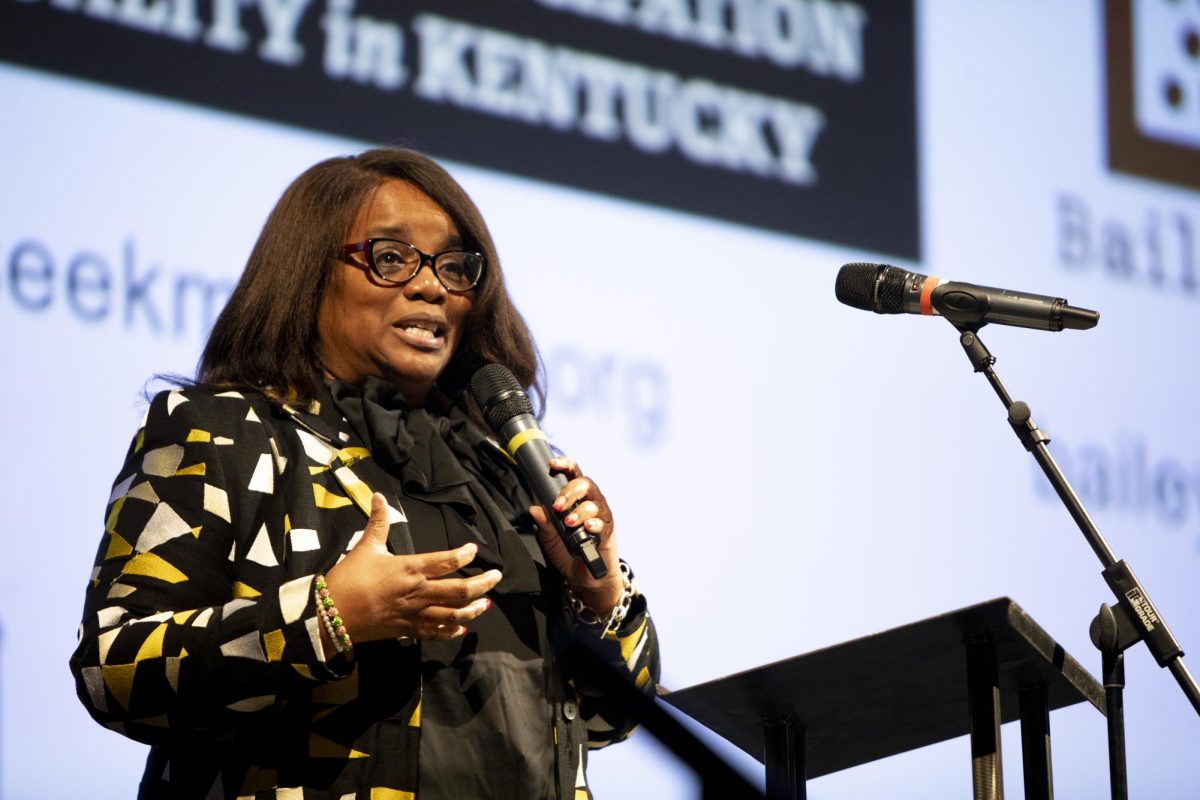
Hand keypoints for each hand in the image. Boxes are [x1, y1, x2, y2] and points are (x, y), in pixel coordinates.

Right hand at [324, 493, 501, 651]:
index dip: (466, 554)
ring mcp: (415, 614)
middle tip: (496, 577)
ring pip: (453, 614)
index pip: (448, 560)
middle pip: (460, 590)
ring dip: (473, 610)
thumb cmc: (349, 578)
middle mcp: (419, 592)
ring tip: (486, 605)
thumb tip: (377, 495)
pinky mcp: (407, 630)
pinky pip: (435, 632)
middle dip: (483, 584)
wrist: (331, 615)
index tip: (474, 549)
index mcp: (411, 568)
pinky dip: (450, 631)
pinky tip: (460, 629)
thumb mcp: (366, 547)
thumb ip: (378, 522)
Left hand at [528, 457, 622, 615]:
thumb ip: (544, 523)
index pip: (574, 475)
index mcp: (577, 500)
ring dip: (579, 511)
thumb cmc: (569, 554)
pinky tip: (587, 528)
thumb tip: (534, 509)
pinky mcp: (608, 534)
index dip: (566, 466)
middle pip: (586, 484)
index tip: (553, 465)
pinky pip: (604, 523)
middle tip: (557, 506)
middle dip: (570, 491)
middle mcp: (591, 504)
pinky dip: (594, 524)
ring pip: (594, 504)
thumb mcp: (550, 539)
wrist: (586, 579)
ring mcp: (602, 518)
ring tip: (568, 523)